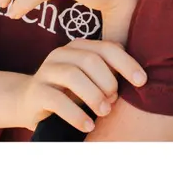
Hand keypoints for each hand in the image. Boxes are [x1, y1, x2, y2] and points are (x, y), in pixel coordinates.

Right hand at [18, 39, 145, 134]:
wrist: (30, 102)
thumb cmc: (69, 92)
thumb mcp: (90, 80)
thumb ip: (109, 73)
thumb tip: (139, 76)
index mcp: (78, 47)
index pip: (106, 48)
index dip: (126, 63)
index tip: (142, 81)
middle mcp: (61, 54)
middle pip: (90, 60)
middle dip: (107, 81)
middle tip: (114, 100)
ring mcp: (46, 71)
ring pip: (72, 76)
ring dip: (93, 95)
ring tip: (105, 112)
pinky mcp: (36, 92)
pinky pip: (57, 100)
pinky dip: (76, 114)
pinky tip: (88, 125)